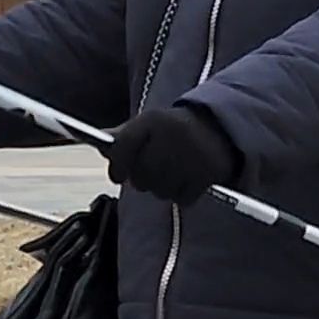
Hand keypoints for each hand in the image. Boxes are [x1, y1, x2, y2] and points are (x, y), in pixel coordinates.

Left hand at [105, 104, 241, 205]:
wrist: (220, 128)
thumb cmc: (174, 129)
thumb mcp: (149, 124)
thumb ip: (123, 135)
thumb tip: (98, 144)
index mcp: (153, 120)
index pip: (123, 146)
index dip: (117, 164)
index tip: (117, 174)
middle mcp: (171, 136)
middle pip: (140, 175)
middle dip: (142, 178)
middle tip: (151, 172)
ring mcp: (189, 156)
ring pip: (159, 190)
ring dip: (161, 188)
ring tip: (171, 173)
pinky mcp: (206, 174)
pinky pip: (181, 198)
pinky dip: (182, 194)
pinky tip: (186, 179)